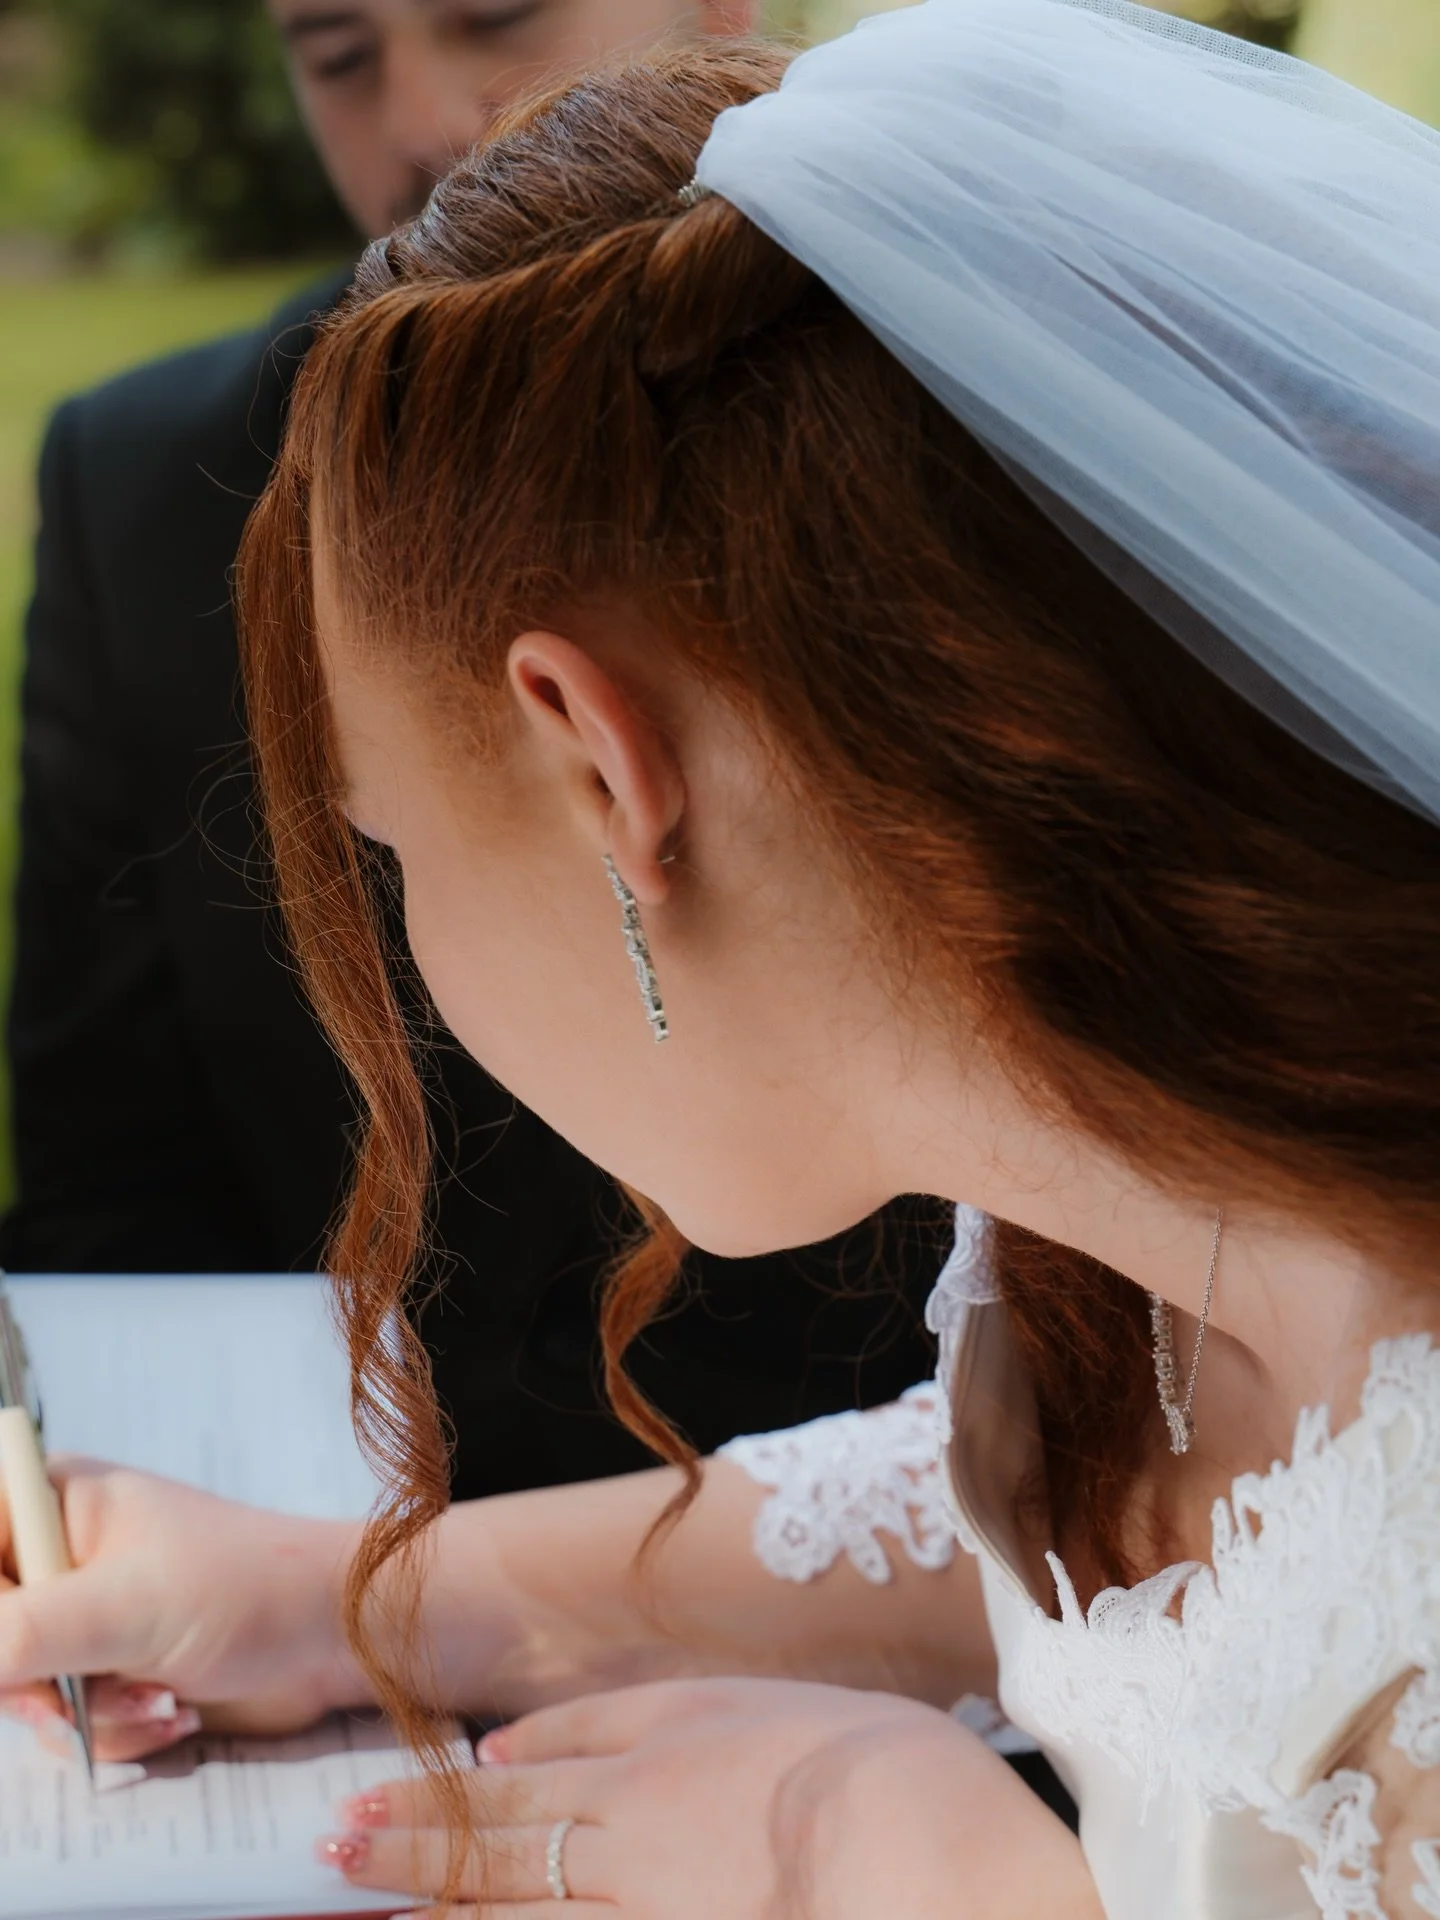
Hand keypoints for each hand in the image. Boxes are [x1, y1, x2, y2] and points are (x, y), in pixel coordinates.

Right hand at [0, 1457, 365, 1761]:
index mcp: (54, 1505)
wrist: (334, 1637)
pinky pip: (65, 1721)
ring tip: (159, 1698)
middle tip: (78, 1694)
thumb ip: (20, 1634)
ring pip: (18, 1691)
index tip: (19, 1657)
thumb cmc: (247, 1590)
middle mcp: (60, 1556)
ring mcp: (84, 1615)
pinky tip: (173, 1712)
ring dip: (86, 1716)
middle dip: (31, 1685)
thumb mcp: (124, 1608)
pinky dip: (115, 1730)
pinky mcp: (111, 1668)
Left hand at [316, 1675, 1101, 1917]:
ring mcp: (645, 1919)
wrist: (927, 1854)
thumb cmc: (862, 1764)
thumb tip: (509, 1746)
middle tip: (329, 1854)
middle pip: (500, 1851)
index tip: (365, 1801)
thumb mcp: (743, 1703)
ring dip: (442, 1917)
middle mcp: (627, 1847)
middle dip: (407, 1855)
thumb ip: (626, 1717)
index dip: (437, 1797)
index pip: (516, 1785)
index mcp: (647, 1767)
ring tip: (375, 1914)